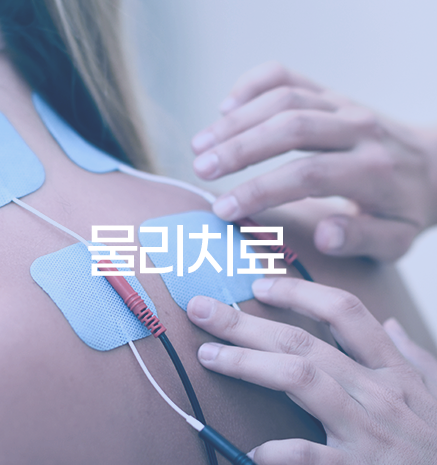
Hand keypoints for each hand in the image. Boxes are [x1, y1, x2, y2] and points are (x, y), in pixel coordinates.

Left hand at [187, 278, 436, 464]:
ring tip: (208, 355)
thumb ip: (413, 355)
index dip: (298, 293)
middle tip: (203, 308)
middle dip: (246, 322)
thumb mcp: (436, 392)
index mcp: (390, 369)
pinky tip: (250, 448)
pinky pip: (307, 456)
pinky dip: (276, 450)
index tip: (259, 285)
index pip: (342, 312)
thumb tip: (389, 323)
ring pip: (299, 381)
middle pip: (301, 342)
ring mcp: (364, 430)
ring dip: (247, 365)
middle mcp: (374, 390)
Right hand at [192, 62, 436, 260]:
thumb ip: (363, 239)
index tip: (224, 210)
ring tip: (199, 145)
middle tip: (201, 169)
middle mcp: (357, 129)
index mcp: (372, 171)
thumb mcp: (396, 239)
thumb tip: (325, 235)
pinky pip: (287, 76)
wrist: (430, 163)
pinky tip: (225, 107)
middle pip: (290, 127)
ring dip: (236, 121)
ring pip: (283, 98)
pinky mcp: (329, 93)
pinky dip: (251, 85)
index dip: (260, 191)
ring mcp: (342, 105)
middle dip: (239, 149)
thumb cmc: (403, 208)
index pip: (307, 175)